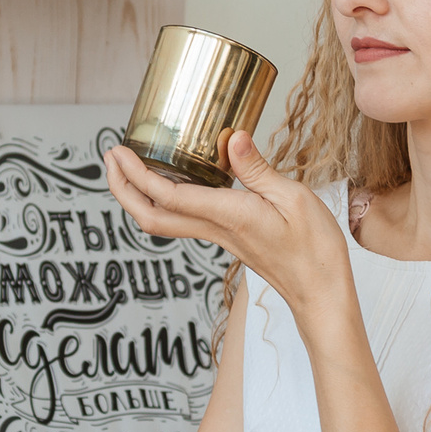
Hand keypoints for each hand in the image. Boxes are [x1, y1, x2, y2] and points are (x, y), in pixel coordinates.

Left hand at [105, 132, 353, 322]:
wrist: (321, 293)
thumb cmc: (315, 251)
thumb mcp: (296, 198)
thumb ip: (259, 169)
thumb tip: (232, 138)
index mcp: (229, 216)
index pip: (168, 197)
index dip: (137, 175)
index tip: (119, 153)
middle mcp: (216, 229)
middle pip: (151, 217)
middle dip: (122, 189)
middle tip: (110, 158)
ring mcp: (218, 237)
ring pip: (163, 222)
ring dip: (138, 196)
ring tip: (130, 166)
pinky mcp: (227, 238)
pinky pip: (184, 220)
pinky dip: (164, 201)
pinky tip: (171, 182)